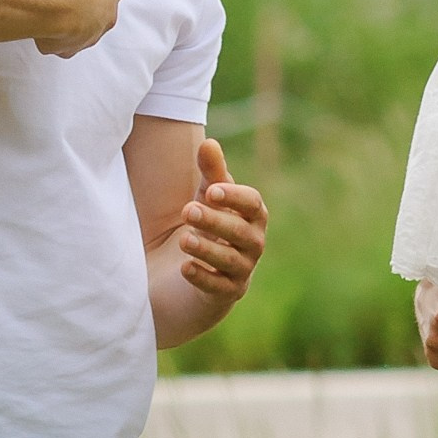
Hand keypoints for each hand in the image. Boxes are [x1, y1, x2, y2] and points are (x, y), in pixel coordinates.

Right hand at [33, 0, 122, 57]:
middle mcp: (107, 12)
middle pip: (94, 10)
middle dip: (77, 5)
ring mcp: (90, 33)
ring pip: (78, 30)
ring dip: (64, 23)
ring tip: (44, 11)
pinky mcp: (71, 47)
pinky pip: (59, 44)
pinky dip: (49, 37)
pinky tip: (37, 26)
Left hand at [174, 136, 267, 311]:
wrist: (187, 271)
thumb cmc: (205, 226)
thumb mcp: (205, 197)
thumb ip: (210, 172)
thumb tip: (209, 143)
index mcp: (251, 217)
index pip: (253, 204)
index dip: (236, 197)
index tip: (211, 190)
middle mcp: (252, 243)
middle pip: (242, 232)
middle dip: (216, 221)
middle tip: (187, 210)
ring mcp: (241, 270)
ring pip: (231, 261)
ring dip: (208, 249)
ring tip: (183, 240)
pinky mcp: (225, 293)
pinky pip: (219, 288)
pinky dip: (204, 278)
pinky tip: (185, 268)